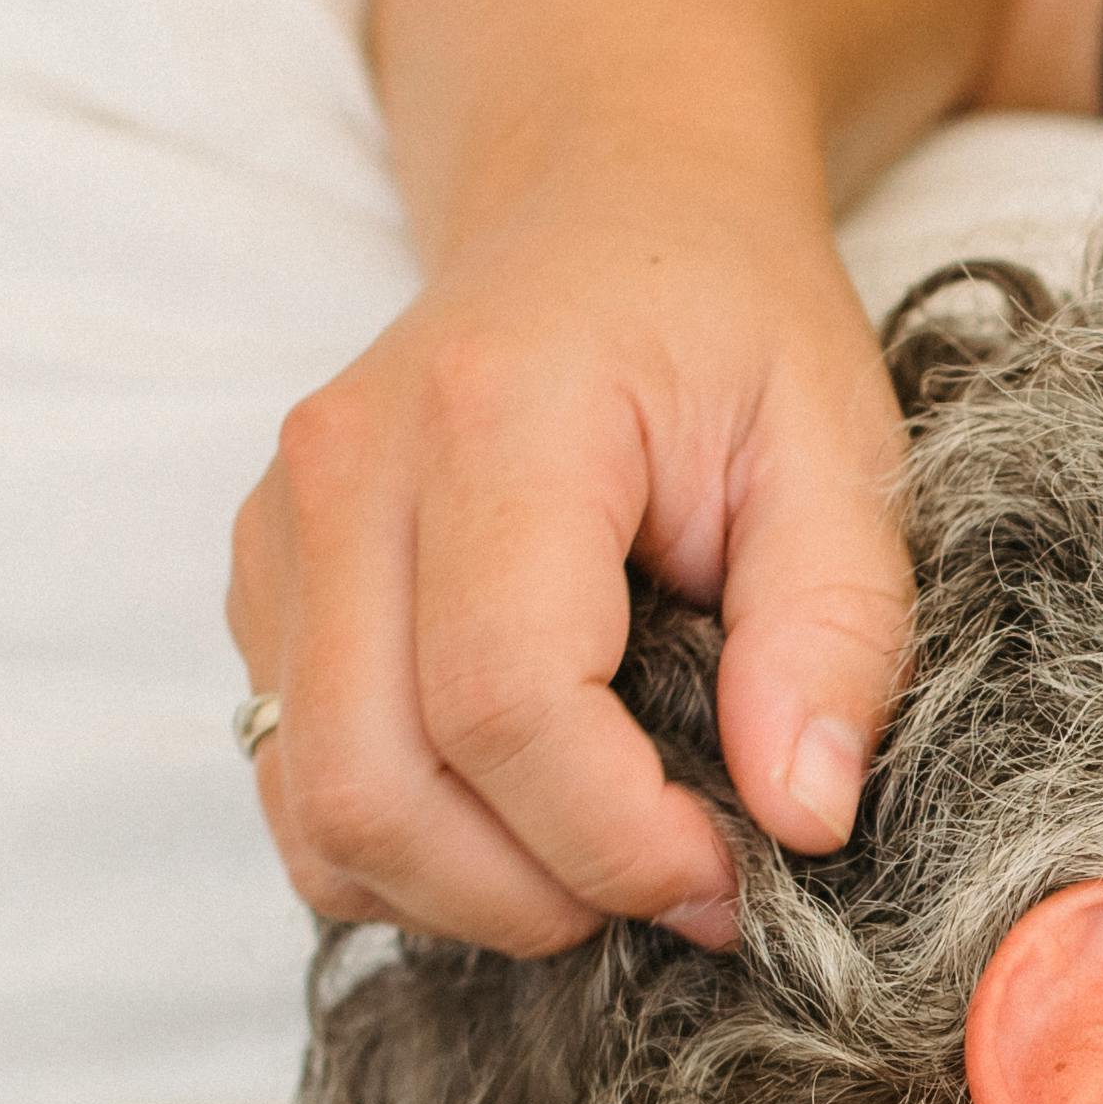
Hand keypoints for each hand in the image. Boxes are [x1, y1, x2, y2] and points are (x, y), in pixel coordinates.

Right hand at [226, 182, 911, 949]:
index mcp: (491, 416)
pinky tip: (522, 812)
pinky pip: (296, 790)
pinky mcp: (263, 594)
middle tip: (674, 887)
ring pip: (316, 814)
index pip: (502, 701)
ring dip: (466, 894)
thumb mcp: (839, 444)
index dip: (617, 838)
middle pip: (375, 786)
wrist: (602, 208)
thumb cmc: (724, 321)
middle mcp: (344, 475)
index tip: (732, 869)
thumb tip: (801, 814)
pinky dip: (409, 853)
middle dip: (535, 895)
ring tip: (602, 852)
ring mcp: (279, 537)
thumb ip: (837, 628)